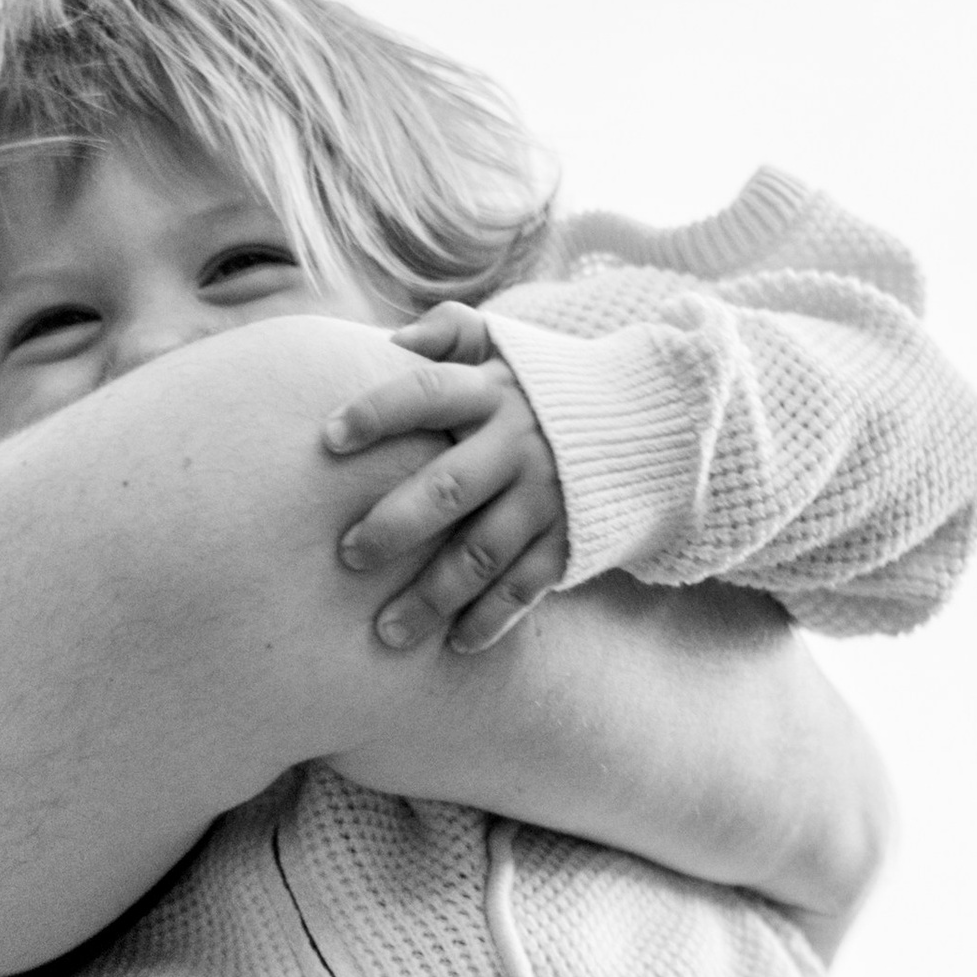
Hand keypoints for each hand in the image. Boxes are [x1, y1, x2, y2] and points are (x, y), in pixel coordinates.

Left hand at [324, 311, 569, 651]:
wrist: (648, 419)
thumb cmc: (543, 385)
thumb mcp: (506, 345)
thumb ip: (450, 332)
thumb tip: (391, 340)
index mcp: (492, 393)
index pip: (427, 394)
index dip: (377, 412)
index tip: (328, 438)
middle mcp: (518, 446)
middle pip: (448, 487)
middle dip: (395, 525)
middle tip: (348, 556)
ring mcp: (546, 498)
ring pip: (482, 554)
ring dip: (432, 596)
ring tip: (385, 632)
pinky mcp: (570, 540)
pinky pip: (526, 586)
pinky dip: (492, 618)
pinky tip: (455, 644)